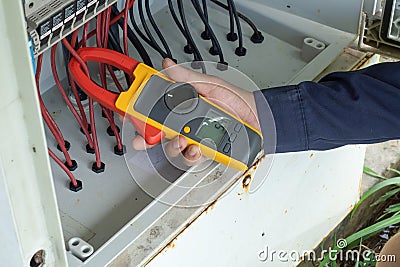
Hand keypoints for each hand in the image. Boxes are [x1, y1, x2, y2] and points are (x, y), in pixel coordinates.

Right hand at [132, 58, 259, 165]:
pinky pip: (191, 158)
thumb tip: (167, 65)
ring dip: (173, 146)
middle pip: (157, 133)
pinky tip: (198, 148)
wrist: (258, 119)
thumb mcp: (211, 85)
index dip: (139, 113)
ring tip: (184, 139)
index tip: (129, 112)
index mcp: (183, 105)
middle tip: (148, 136)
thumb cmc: (236, 100)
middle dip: (147, 137)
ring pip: (172, 148)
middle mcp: (185, 123)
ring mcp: (194, 138)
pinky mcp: (204, 151)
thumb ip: (188, 78)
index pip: (155, 109)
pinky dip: (192, 155)